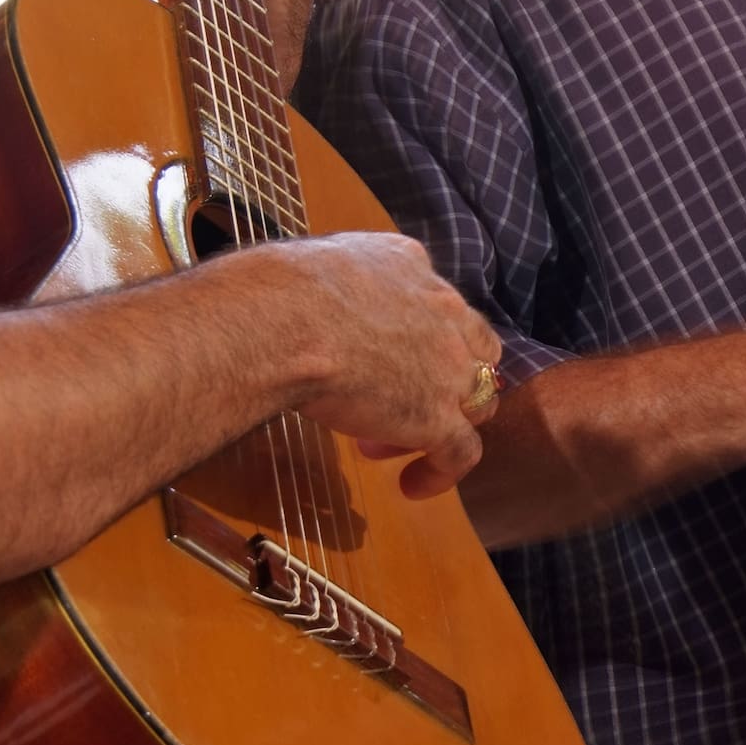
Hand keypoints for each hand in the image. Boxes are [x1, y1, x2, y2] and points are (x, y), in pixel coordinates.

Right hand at [266, 233, 503, 499]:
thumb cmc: (271, 287)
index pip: (437, 302)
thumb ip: (331, 274)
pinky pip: (462, 452)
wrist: (284, 318)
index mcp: (408, 264)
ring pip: (474, 402)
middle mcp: (442, 311)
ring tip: (380, 445)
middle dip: (435, 379)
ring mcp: (447, 366)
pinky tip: (410, 486)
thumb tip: (303, 292)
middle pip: (470, 352)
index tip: (379, 356)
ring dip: (437, 423)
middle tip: (383, 402)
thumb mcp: (312, 258)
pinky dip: (442, 471)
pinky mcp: (438, 415)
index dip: (416, 335)